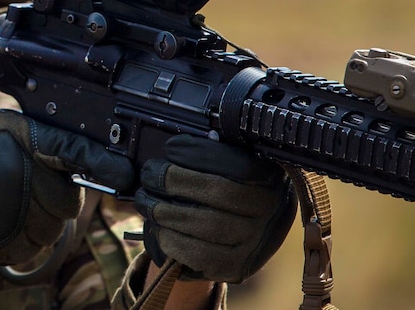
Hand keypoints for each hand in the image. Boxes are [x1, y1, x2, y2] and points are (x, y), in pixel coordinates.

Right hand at [0, 109, 133, 269]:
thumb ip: (38, 141)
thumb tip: (84, 160)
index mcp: (17, 134)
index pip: (70, 148)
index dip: (99, 162)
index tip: (122, 173)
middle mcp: (17, 167)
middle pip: (67, 199)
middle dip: (53, 201)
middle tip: (23, 190)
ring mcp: (10, 203)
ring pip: (52, 227)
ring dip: (35, 223)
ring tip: (4, 205)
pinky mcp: (3, 235)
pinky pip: (32, 246)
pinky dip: (19, 240)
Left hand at [135, 134, 295, 283]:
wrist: (249, 233)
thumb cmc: (230, 187)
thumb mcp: (231, 165)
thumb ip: (211, 153)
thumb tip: (177, 148)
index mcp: (267, 179)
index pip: (236, 163)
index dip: (198, 154)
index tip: (171, 149)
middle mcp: (268, 212)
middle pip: (217, 193)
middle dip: (172, 181)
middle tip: (149, 175)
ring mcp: (253, 242)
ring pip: (205, 226)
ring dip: (164, 211)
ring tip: (146, 201)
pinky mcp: (234, 267)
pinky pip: (197, 254)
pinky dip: (170, 239)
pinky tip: (158, 227)